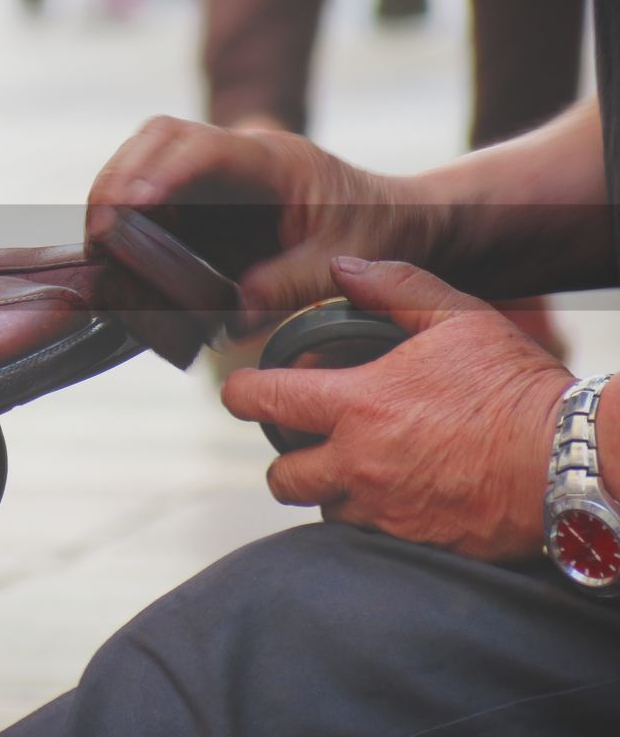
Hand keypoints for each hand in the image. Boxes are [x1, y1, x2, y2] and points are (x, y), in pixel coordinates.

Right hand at [87, 117, 443, 332]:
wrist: (396, 217)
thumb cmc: (377, 231)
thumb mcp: (343, 262)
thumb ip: (292, 285)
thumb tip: (235, 317)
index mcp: (274, 160)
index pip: (201, 149)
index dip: (157, 174)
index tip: (128, 207)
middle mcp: (238, 153)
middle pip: (157, 137)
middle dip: (119, 177)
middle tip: (99, 231)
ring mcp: (218, 169)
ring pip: (146, 156)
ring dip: (116, 191)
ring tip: (100, 244)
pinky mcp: (207, 192)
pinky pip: (154, 188)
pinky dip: (129, 213)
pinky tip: (120, 250)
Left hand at [221, 258, 572, 560]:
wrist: (571, 461)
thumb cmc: (515, 385)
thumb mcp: (457, 316)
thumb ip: (393, 286)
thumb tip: (342, 267)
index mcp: (357, 405)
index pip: (262, 402)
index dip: (240, 393)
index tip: (241, 391)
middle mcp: (358, 464)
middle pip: (280, 477)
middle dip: (284, 458)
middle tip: (306, 441)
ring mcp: (383, 510)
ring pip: (323, 509)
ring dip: (329, 490)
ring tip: (358, 466)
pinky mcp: (412, 544)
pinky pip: (368, 537)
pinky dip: (370, 517)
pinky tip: (397, 492)